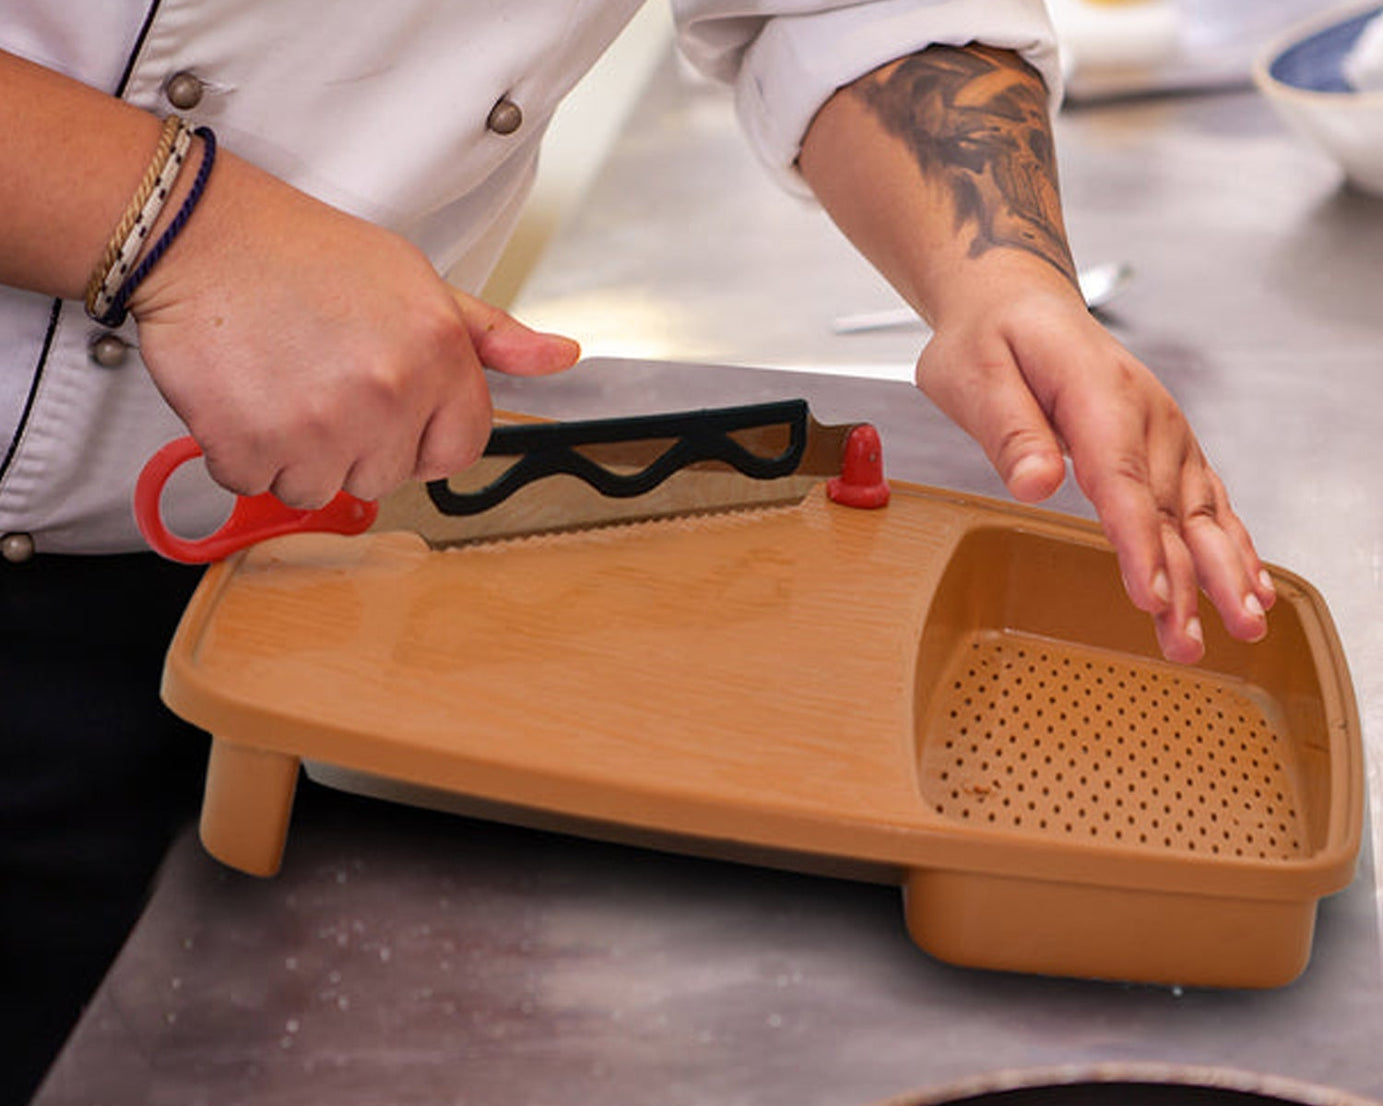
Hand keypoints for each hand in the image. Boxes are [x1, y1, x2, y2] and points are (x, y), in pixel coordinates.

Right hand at [130, 143, 578, 508]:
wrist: (200, 235)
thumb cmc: (304, 256)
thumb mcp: (417, 281)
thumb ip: (490, 335)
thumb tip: (559, 356)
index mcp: (440, 353)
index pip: (461, 449)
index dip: (422, 435)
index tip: (391, 410)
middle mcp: (389, 392)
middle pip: (387, 475)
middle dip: (355, 443)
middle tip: (320, 379)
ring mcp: (321, 424)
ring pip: (321, 489)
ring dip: (296, 454)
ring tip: (281, 384)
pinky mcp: (253, 445)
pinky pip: (258, 485)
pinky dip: (242, 454)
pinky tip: (244, 396)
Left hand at [916, 278, 1273, 663]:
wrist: (1020, 304)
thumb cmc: (993, 339)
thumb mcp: (975, 373)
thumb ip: (1009, 430)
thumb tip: (1036, 481)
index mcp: (1096, 391)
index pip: (1121, 480)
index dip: (1139, 544)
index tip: (1151, 596)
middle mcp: (1143, 413)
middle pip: (1167, 508)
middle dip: (1189, 580)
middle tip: (1196, 639)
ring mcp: (1163, 430)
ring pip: (1196, 511)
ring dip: (1221, 572)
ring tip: (1241, 626)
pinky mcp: (1166, 447)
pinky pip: (1204, 500)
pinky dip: (1232, 543)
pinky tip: (1250, 585)